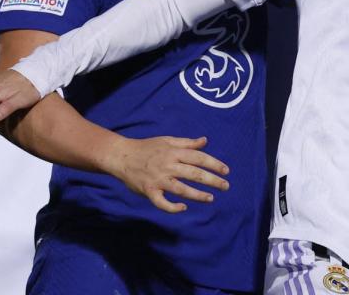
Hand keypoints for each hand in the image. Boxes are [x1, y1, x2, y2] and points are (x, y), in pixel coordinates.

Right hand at [104, 136, 230, 213]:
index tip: (226, 171)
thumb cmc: (147, 148)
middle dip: (212, 180)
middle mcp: (168, 165)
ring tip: (211, 198)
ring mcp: (158, 179)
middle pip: (194, 174)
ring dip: (197, 195)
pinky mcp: (149, 191)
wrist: (121, 156)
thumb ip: (187, 143)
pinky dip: (172, 207)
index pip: (199, 158)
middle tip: (226, 186)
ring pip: (181, 189)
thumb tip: (205, 141)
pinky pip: (161, 202)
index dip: (214, 164)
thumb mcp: (167, 140)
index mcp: (174, 152)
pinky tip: (183, 207)